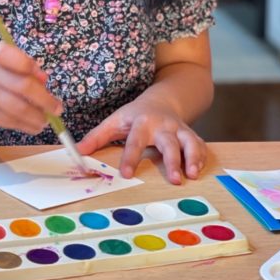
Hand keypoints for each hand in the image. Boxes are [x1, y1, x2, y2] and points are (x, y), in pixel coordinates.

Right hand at [0, 42, 61, 132]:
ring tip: (45, 121)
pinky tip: (33, 126)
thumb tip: (44, 78)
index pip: (21, 60)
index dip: (35, 71)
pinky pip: (11, 120)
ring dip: (37, 117)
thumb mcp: (1, 67)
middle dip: (45, 100)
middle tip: (57, 109)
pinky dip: (26, 126)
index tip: (44, 81)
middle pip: (25, 86)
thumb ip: (23, 71)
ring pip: (20, 107)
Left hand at [74, 97, 206, 184]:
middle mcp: (162, 126)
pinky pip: (200, 146)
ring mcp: (179, 130)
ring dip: (192, 158)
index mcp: (141, 123)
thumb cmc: (134, 116)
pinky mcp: (191, 135)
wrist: (161, 100)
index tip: (126, 174)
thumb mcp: (114, 122)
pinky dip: (201, 157)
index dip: (130, 158)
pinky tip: (198, 170)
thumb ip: (96, 137)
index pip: (134, 142)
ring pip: (190, 143)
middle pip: (168, 143)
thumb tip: (77, 152)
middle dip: (172, 160)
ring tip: (192, 175)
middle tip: (174, 179)